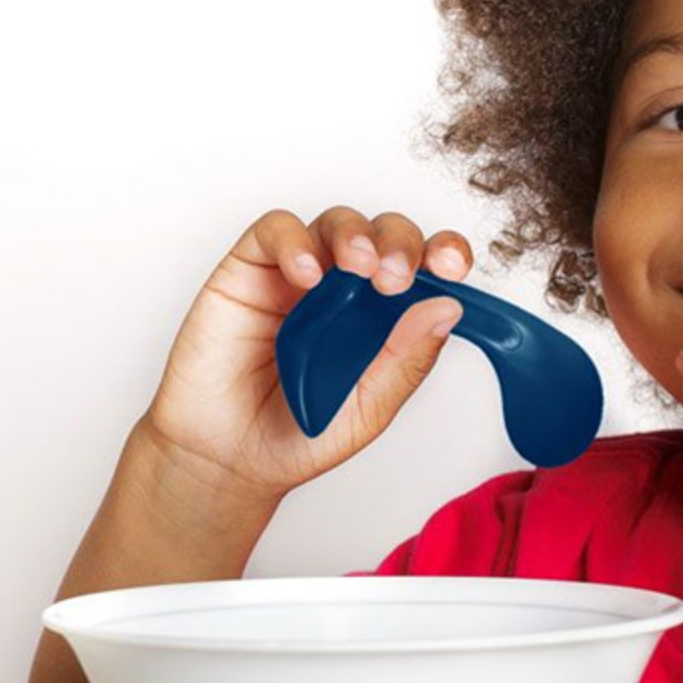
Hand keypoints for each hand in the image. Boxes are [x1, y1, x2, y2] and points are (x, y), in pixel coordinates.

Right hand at [144, 206, 475, 499]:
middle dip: (401, 244)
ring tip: (359, 266)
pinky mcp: (249, 270)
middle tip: (396, 278)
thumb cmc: (299, 434)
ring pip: (336, 223)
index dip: (443, 253)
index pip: (426, 266)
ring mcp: (299, 275)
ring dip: (355, 235)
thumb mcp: (368, 408)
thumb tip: (449, 308)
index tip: (454, 267)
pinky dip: (294, 242)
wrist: (228, 459)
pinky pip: (274, 231)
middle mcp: (347, 288)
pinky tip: (305, 275)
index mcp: (386, 315)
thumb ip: (406, 360)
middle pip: (385, 234)